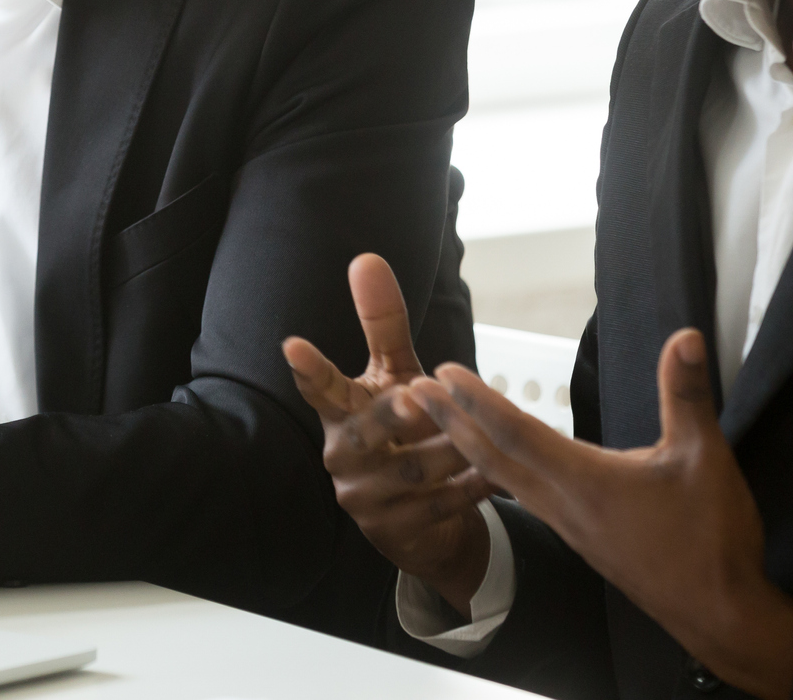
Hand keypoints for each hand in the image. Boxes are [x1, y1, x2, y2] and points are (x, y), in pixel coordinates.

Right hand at [283, 254, 492, 614]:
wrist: (419, 520)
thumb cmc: (402, 430)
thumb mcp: (394, 375)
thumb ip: (382, 323)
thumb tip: (367, 258)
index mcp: (341, 415)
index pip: (320, 387)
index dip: (309, 368)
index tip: (292, 344)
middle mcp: (344, 456)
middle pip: (370, 431)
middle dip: (395, 413)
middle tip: (416, 394)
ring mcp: (367, 499)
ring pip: (418, 469)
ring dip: (456, 447)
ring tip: (485, 429)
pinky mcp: (397, 533)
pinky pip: (445, 503)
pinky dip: (475, 485)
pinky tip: (499, 470)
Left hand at [415, 329, 792, 698]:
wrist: (718, 616)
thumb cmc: (711, 541)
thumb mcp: (706, 459)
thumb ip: (687, 396)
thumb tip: (684, 338)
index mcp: (582, 482)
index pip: (514, 431)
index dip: (475, 399)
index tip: (441, 373)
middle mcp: (562, 504)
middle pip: (490, 456)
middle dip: (449, 420)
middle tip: (412, 390)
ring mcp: (567, 525)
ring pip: (502, 478)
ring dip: (467, 445)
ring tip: (441, 419)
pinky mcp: (580, 538)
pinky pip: (522, 497)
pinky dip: (496, 471)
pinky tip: (496, 464)